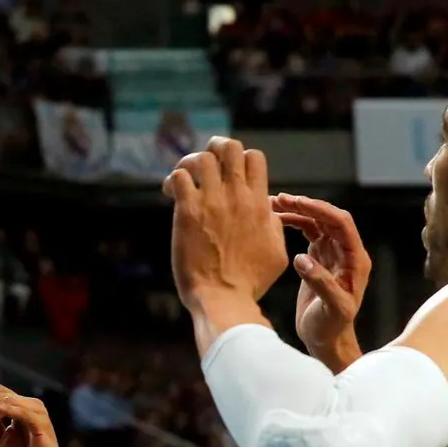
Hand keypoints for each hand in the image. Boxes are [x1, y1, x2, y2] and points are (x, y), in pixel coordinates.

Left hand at [162, 137, 288, 307]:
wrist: (223, 299)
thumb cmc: (249, 283)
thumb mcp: (277, 253)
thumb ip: (275, 227)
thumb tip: (270, 213)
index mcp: (260, 204)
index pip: (254, 157)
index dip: (239, 159)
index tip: (227, 176)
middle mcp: (237, 197)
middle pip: (230, 147)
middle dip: (215, 149)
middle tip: (204, 165)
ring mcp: (212, 203)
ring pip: (202, 158)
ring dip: (190, 163)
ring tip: (184, 180)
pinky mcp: (188, 213)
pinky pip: (179, 178)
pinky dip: (173, 180)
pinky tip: (170, 194)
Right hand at [274, 192, 369, 372]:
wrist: (326, 339)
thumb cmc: (331, 327)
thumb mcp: (330, 307)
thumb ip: (319, 282)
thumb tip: (301, 258)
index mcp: (355, 260)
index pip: (341, 224)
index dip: (321, 210)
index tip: (297, 203)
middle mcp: (346, 252)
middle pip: (328, 218)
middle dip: (305, 206)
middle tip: (279, 199)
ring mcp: (332, 254)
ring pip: (316, 223)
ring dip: (296, 212)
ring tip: (273, 205)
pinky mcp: (317, 259)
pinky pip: (307, 233)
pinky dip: (293, 224)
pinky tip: (276, 220)